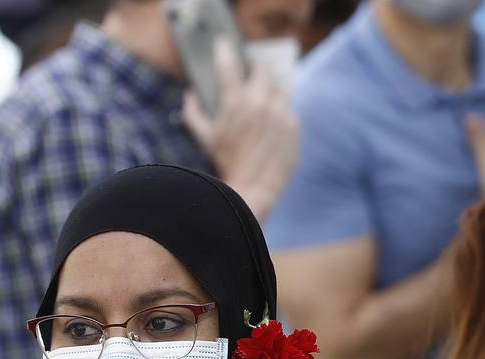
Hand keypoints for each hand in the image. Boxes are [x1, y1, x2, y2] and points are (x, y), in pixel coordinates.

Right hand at [183, 39, 300, 219]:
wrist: (253, 189)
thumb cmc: (224, 163)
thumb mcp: (203, 137)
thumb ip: (193, 112)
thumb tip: (191, 94)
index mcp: (234, 101)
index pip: (228, 63)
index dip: (225, 50)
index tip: (224, 44)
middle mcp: (259, 103)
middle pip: (263, 69)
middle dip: (256, 69)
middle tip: (252, 73)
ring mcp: (280, 114)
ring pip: (280, 89)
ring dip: (272, 92)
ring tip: (265, 102)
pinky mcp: (294, 127)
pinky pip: (289, 112)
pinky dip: (281, 115)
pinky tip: (273, 125)